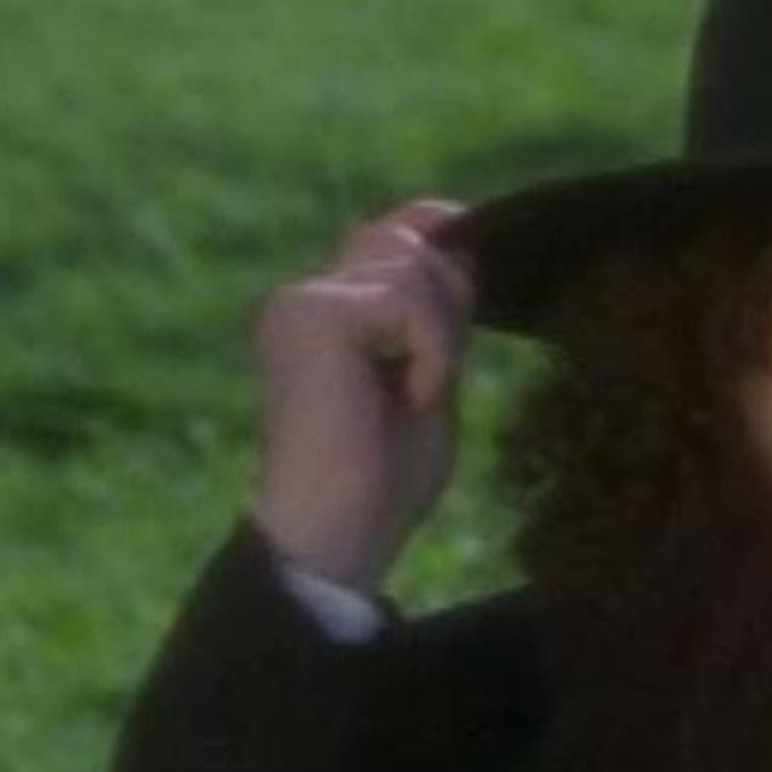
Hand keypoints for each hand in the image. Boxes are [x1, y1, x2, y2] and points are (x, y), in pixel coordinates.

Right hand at [250, 198, 475, 593]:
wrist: (336, 538)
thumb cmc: (382, 484)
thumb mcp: (429, 382)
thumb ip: (440, 322)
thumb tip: (464, 248)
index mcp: (329, 315)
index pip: (395, 233)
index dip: (443, 241)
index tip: (469, 308)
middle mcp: (306, 298)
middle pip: (409, 236)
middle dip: (450, 300)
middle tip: (434, 379)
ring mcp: (303, 301)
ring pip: (414, 261)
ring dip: (442, 334)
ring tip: (419, 395)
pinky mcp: (312, 313)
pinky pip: (409, 296)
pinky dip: (432, 350)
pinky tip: (414, 398)